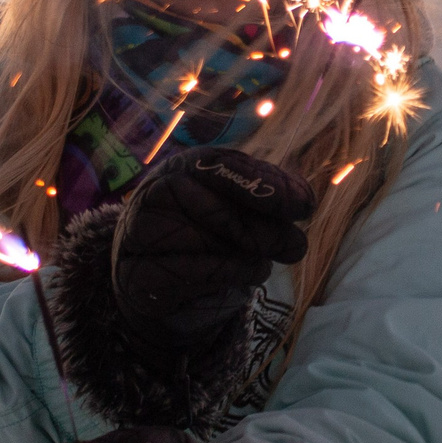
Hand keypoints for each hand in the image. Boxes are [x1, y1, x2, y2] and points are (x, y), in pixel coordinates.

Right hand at [112, 149, 315, 341]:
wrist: (158, 277)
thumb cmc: (209, 231)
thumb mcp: (239, 203)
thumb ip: (270, 194)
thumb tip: (303, 200)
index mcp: (184, 166)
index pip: (220, 165)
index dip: (263, 185)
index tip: (303, 206)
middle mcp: (154, 192)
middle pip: (217, 210)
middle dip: (264, 231)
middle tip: (295, 247)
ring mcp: (139, 233)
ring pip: (206, 245)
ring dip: (245, 258)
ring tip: (261, 262)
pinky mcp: (137, 274)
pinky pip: (191, 274)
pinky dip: (226, 276)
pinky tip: (243, 275)